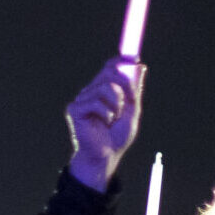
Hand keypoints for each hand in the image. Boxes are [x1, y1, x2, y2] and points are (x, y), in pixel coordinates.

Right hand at [65, 58, 143, 190]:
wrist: (106, 155)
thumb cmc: (117, 136)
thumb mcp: (132, 110)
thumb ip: (134, 89)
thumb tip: (140, 67)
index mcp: (103, 91)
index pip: (109, 68)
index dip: (120, 61)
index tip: (133, 59)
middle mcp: (90, 92)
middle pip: (109, 73)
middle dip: (124, 85)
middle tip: (128, 102)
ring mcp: (81, 100)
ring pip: (104, 87)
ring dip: (117, 103)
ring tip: (114, 117)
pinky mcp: (74, 110)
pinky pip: (96, 102)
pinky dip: (107, 112)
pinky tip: (105, 122)